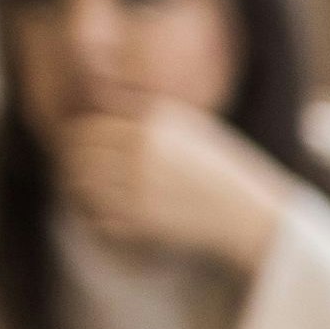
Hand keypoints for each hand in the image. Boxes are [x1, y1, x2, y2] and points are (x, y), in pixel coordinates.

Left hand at [52, 95, 292, 269]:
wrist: (253, 215)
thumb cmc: (225, 173)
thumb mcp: (193, 130)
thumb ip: (149, 116)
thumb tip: (102, 107)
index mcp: (153, 123)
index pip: (90, 126)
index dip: (80, 141)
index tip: (84, 153)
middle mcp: (142, 149)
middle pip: (80, 152)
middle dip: (77, 165)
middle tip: (83, 177)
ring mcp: (139, 184)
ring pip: (82, 185)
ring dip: (84, 192)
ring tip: (97, 198)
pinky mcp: (141, 219)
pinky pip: (98, 217)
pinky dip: (100, 221)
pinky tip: (117, 222)